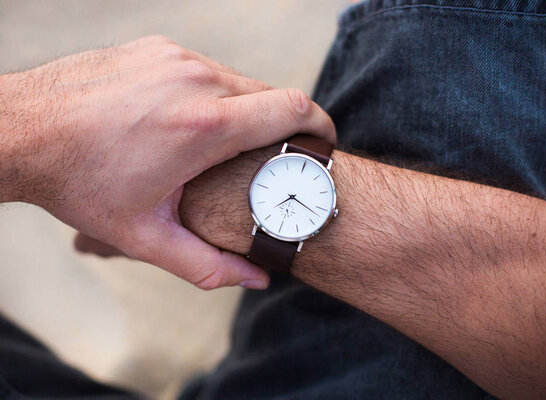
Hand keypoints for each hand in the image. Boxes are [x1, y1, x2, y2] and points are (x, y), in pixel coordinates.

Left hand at [0, 35, 335, 289]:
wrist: (21, 131)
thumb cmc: (80, 183)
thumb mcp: (145, 236)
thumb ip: (207, 263)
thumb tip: (257, 278)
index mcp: (205, 125)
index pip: (294, 108)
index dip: (320, 126)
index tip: (323, 142)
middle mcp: (196, 79)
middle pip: (271, 95)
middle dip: (280, 127)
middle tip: (268, 158)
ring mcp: (175, 57)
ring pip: (239, 81)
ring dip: (244, 111)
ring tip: (221, 146)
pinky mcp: (158, 48)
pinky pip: (206, 69)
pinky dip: (212, 94)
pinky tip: (186, 121)